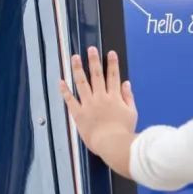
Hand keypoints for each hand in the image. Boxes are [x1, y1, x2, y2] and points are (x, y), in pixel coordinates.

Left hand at [59, 47, 138, 178]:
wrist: (112, 144)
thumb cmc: (124, 131)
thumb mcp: (132, 113)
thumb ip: (128, 97)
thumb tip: (126, 83)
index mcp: (115, 97)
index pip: (113, 76)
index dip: (112, 64)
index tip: (110, 53)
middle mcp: (101, 97)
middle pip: (97, 75)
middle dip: (94, 61)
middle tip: (91, 49)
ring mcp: (89, 104)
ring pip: (82, 83)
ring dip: (78, 69)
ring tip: (75, 57)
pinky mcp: (79, 114)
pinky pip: (70, 100)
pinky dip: (65, 90)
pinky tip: (61, 81)